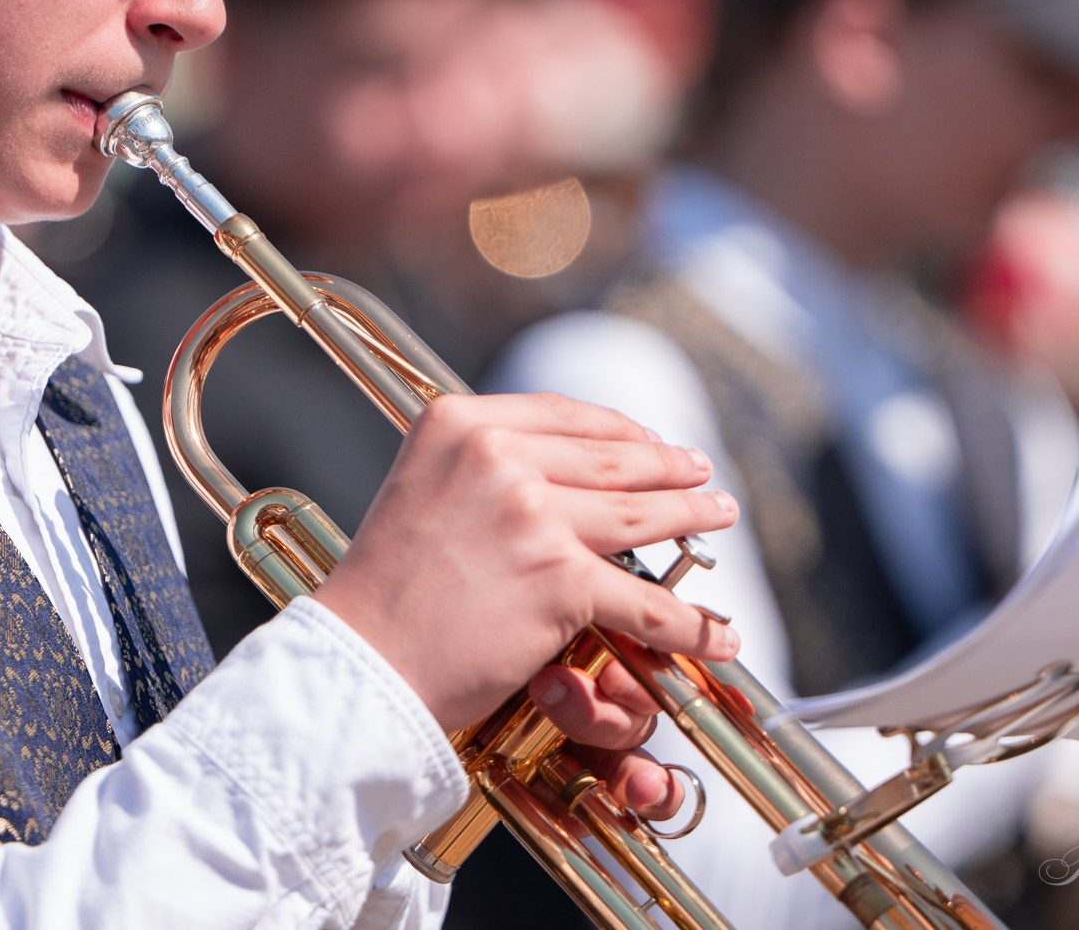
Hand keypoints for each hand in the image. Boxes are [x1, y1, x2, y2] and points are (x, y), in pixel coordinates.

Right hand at [313, 391, 739, 736]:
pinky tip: (717, 630)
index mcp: (458, 422)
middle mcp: (496, 456)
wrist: (361, 664)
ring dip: (689, 519)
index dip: (620, 429)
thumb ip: (479, 468)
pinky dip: (690, 623)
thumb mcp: (420, 489)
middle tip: (701, 474)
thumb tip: (556, 468)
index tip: (652, 441)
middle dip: (668, 468)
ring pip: (638, 518)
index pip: (563, 414)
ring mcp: (532, 516)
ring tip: (718, 517)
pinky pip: (645, 602)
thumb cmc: (386, 591)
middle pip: (609, 458)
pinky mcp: (559, 580)